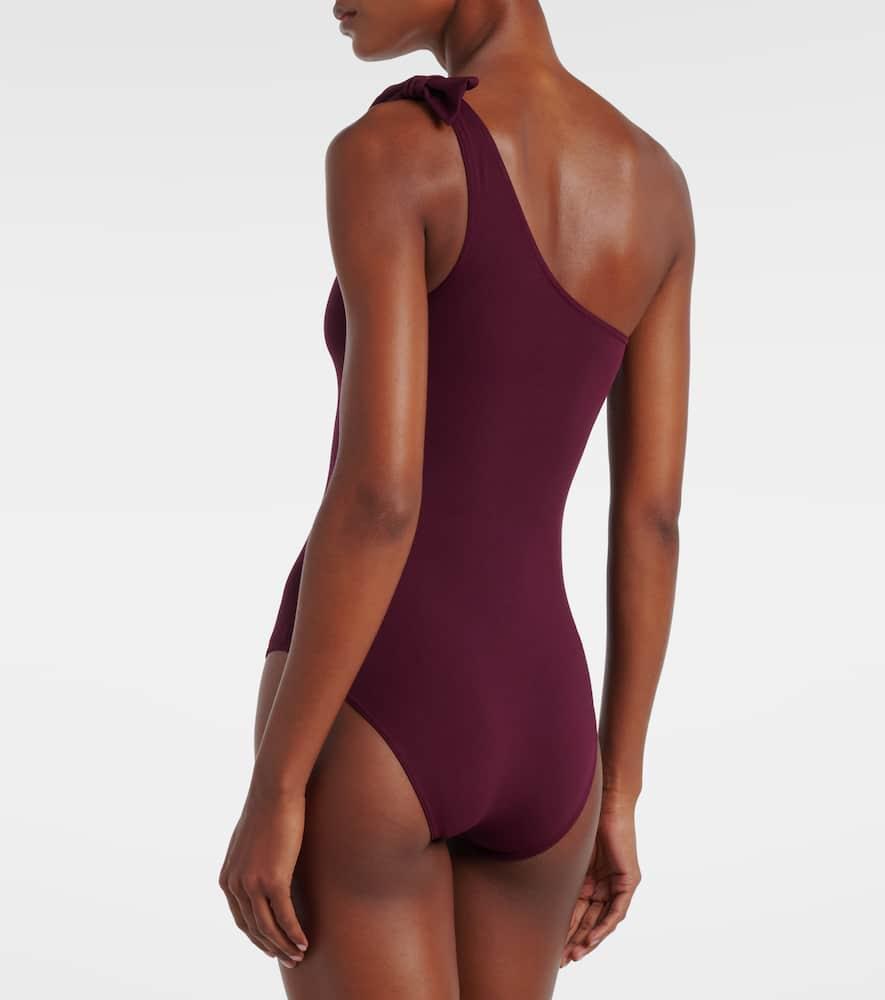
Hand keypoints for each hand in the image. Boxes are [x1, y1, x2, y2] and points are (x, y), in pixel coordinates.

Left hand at [218, 786, 309, 968]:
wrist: (273, 791)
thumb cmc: (267, 811)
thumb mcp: (250, 842)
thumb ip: (250, 862)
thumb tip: (260, 869)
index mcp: (227, 879)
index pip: (241, 919)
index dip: (258, 937)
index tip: (273, 945)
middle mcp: (235, 885)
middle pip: (254, 929)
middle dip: (271, 946)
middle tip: (289, 958)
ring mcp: (252, 884)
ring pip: (269, 927)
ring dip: (285, 945)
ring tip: (299, 954)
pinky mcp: (273, 880)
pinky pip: (285, 916)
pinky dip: (294, 933)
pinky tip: (304, 940)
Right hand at [560, 794, 640, 964]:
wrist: (606, 799)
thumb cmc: (582, 815)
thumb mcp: (565, 852)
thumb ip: (554, 870)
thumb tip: (523, 874)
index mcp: (587, 875)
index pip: (576, 909)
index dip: (565, 928)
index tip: (552, 946)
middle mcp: (602, 881)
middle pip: (588, 918)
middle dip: (574, 939)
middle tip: (561, 959)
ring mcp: (617, 881)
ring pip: (602, 918)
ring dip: (589, 939)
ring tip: (574, 955)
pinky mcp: (629, 879)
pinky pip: (617, 910)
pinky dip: (604, 926)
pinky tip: (592, 939)